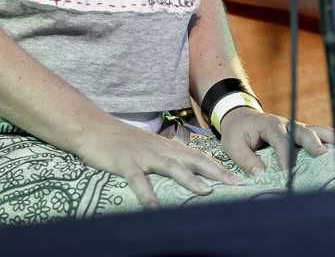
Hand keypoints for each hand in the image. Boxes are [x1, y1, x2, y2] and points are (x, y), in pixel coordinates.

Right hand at [78, 118, 243, 207]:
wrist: (93, 128)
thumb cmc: (123, 142)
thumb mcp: (150, 149)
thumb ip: (168, 160)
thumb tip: (187, 175)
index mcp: (168, 148)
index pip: (200, 157)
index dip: (221, 168)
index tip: (241, 179)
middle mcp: (161, 150)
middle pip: (194, 160)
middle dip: (217, 172)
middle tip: (237, 184)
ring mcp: (144, 156)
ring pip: (171, 167)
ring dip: (190, 180)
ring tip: (206, 193)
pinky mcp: (125, 163)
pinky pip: (137, 180)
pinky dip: (146, 193)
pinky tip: (153, 207)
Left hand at [218, 107, 333, 176]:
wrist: (242, 117)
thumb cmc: (237, 132)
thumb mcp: (231, 145)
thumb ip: (246, 159)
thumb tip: (261, 175)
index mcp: (270, 125)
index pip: (281, 140)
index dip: (285, 155)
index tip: (288, 172)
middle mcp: (287, 124)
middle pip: (305, 132)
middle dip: (314, 144)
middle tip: (322, 156)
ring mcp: (297, 128)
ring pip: (317, 131)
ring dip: (330, 140)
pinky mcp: (302, 134)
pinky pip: (320, 135)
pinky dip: (333, 141)